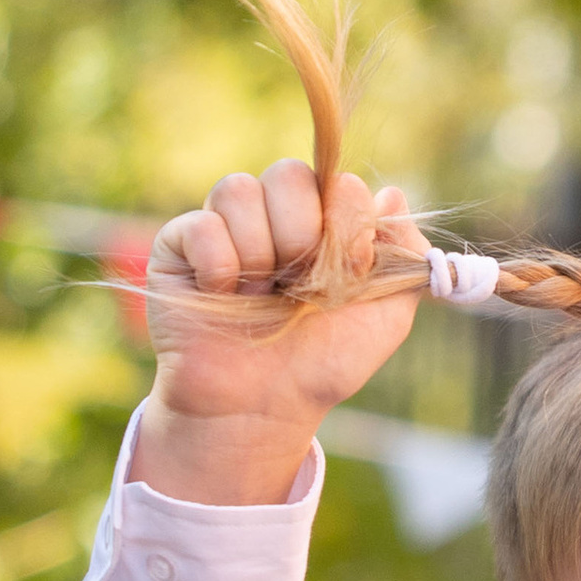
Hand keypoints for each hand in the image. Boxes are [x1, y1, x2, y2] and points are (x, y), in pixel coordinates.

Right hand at [136, 156, 428, 505]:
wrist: (264, 406)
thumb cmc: (323, 364)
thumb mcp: (386, 315)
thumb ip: (403, 255)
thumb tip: (393, 193)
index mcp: (323, 224)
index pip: (337, 180)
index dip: (347, 222)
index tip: (351, 271)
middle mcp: (272, 218)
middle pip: (288, 173)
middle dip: (302, 233)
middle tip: (299, 286)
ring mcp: (224, 227)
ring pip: (238, 189)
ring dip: (260, 254)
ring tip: (260, 296)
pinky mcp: (178, 245)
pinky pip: (200, 224)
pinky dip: (220, 266)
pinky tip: (223, 297)